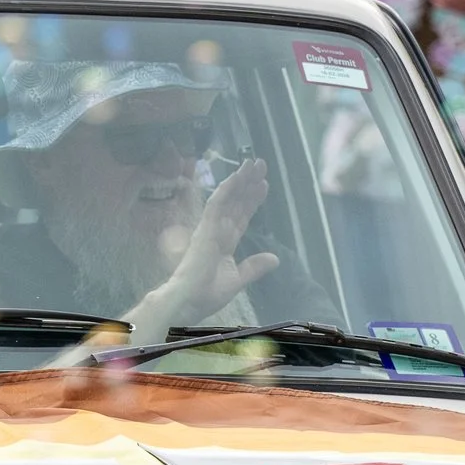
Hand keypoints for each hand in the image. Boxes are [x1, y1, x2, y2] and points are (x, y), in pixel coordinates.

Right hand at [129, 159, 277, 340]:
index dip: (252, 200)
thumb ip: (254, 267)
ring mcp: (210, 228)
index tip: (263, 185)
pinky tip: (237, 177)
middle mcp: (217, 230)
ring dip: (241, 180)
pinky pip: (216, 204)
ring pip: (228, 198)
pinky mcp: (205, 228)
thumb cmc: (207, 293)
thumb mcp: (238, 279)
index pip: (241, 216)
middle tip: (260, 164)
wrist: (190, 301)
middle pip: (237, 202)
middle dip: (249, 184)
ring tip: (254, 163)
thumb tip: (275, 258)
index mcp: (224, 242)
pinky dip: (227, 190)